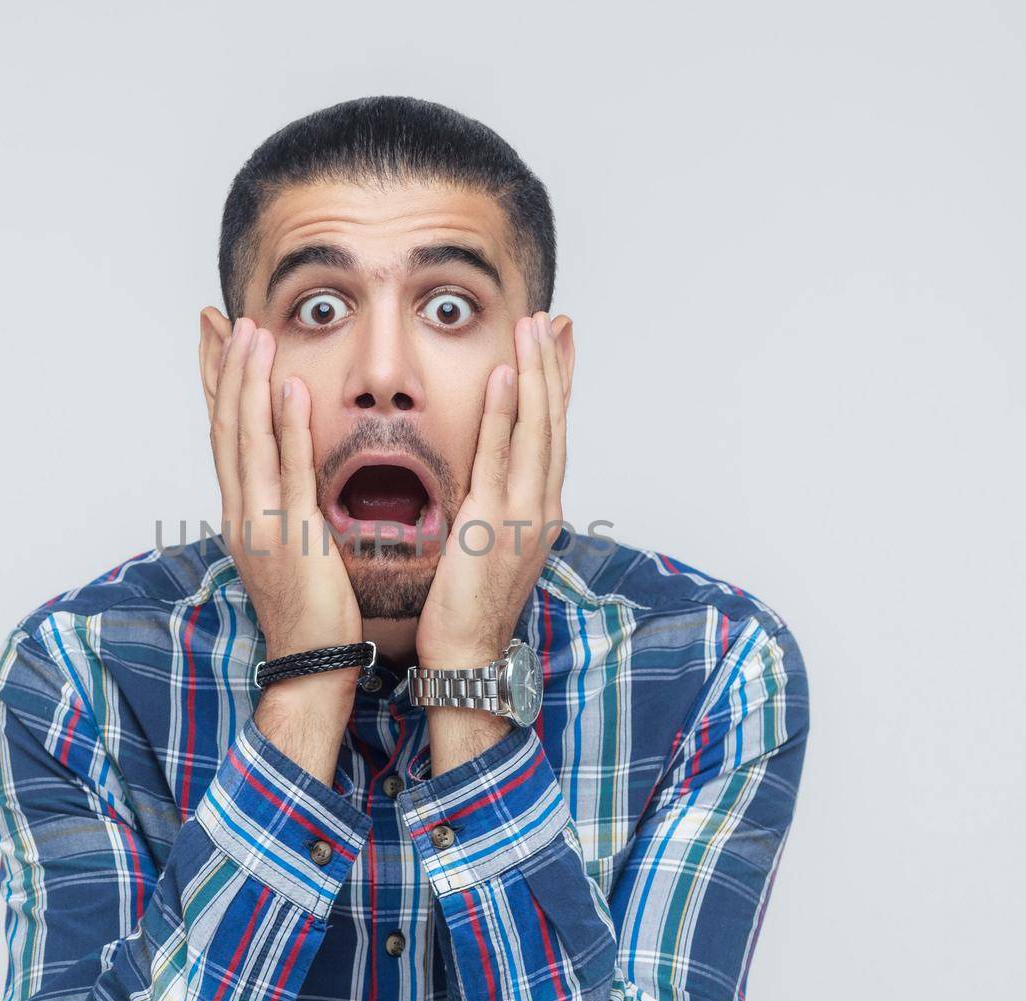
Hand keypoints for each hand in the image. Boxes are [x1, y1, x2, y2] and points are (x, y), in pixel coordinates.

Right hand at [206, 318, 361, 665]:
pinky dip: (284, 426)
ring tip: (252, 331)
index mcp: (243, 510)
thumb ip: (291, 507)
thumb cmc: (313, 612)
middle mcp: (242, 509)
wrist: (312, 664)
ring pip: (247, 437)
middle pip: (225, 424)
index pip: (225, 433)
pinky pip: (287, 470)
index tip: (216, 338)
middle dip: (223, 367)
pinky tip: (287, 386)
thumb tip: (296, 477)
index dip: (218, 382)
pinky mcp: (291, 535)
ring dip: (248, 380)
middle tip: (222, 316)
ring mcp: (261, 521)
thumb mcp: (294, 548)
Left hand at [415, 311, 572, 672]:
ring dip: (536, 373)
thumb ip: (491, 508)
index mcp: (539, 509)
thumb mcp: (487, 546)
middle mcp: (542, 505)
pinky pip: (500, 456)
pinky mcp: (495, 522)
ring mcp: (524, 513)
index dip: (558, 386)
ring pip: (537, 429)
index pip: (552, 434)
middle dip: (553, 366)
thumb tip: (485, 481)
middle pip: (553, 421)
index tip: (558, 343)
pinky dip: (506, 413)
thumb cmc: (468, 608)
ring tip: (532, 327)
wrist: (467, 656)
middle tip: (549, 319)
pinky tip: (504, 376)